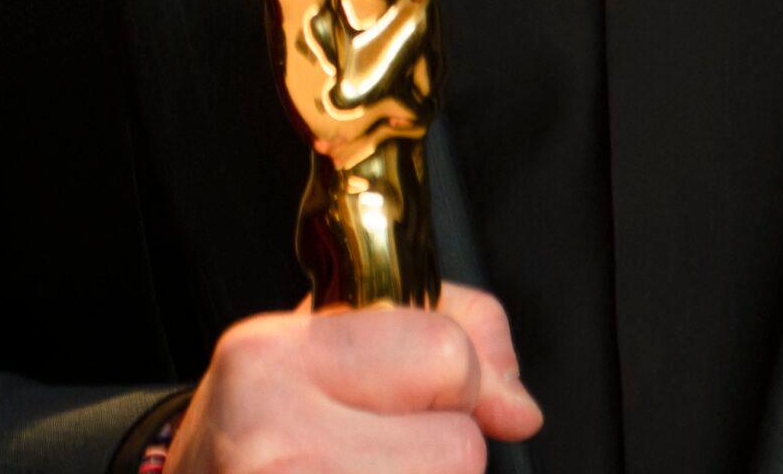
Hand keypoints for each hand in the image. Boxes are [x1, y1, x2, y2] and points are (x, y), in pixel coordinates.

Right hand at [164, 282, 541, 471]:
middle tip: (375, 453)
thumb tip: (517, 405)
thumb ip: (448, 327)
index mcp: (275, 356)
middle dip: (437, 456)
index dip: (453, 381)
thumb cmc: (265, 425)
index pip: (445, 356)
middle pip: (458, 452)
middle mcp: (270, 439)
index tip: (417, 397)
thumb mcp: (330, 340)